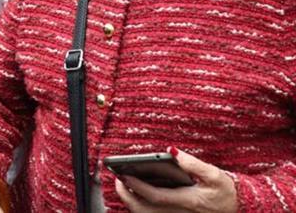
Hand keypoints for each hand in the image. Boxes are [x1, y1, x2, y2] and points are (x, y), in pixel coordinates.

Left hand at [115, 148, 238, 212]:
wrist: (240, 208)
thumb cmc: (226, 190)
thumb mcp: (214, 174)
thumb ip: (192, 163)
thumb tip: (172, 151)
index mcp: (190, 201)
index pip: (156, 196)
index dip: (137, 186)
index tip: (123, 174)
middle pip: (145, 210)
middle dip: (126, 196)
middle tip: (117, 179)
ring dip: (132, 201)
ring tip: (123, 183)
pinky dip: (141, 205)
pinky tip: (136, 192)